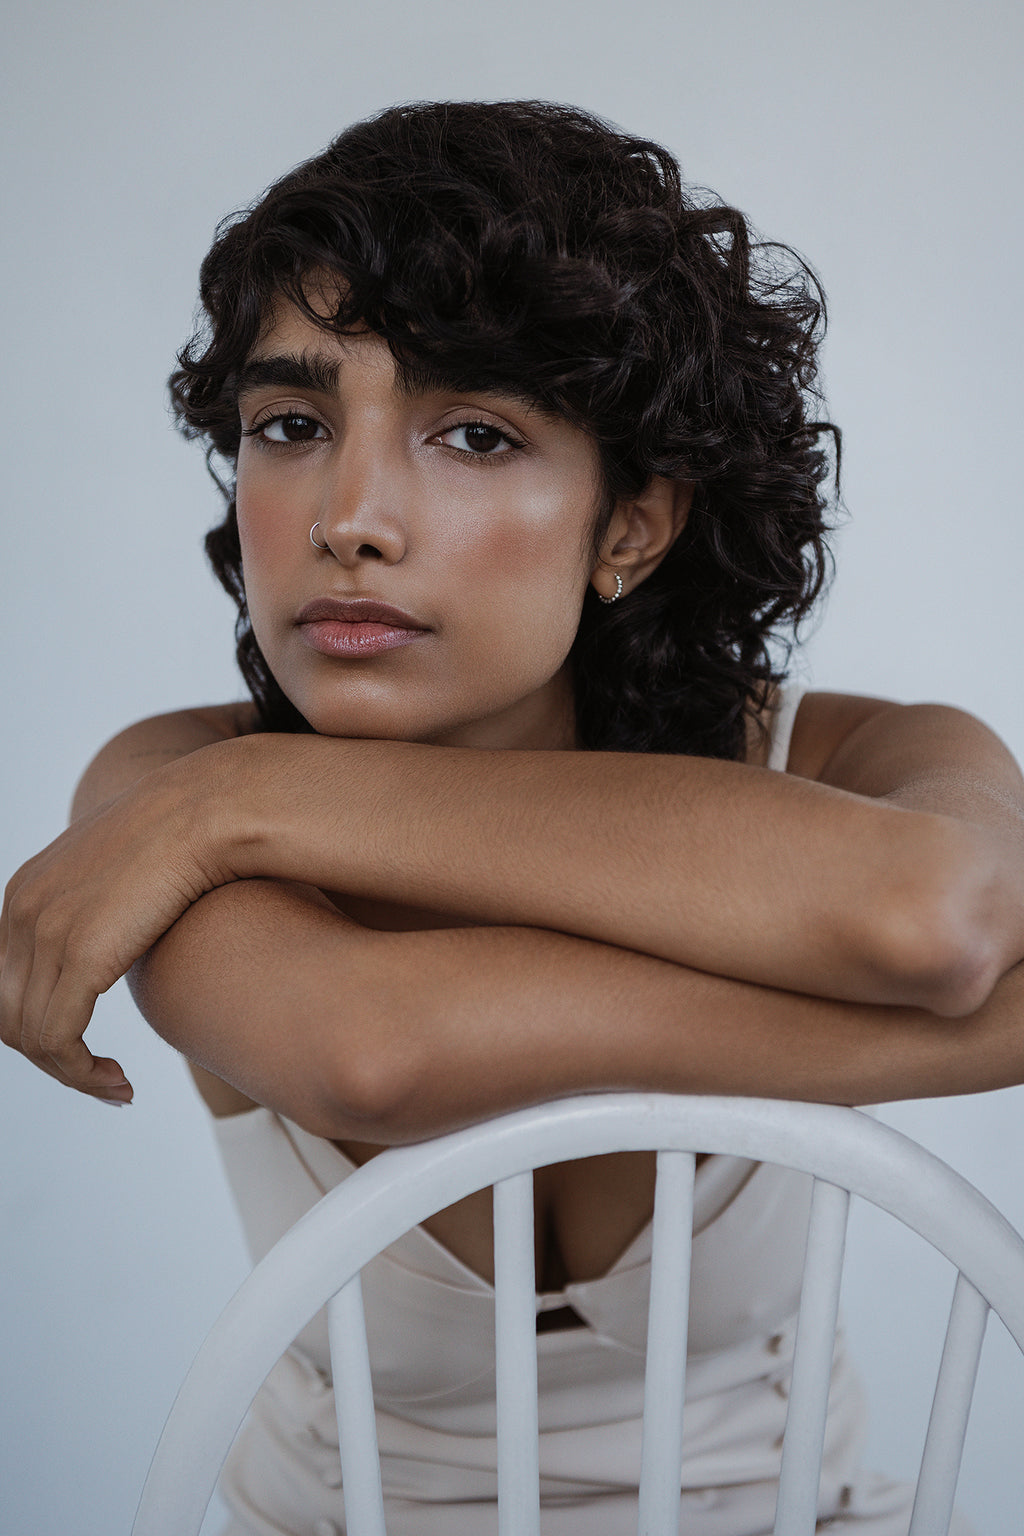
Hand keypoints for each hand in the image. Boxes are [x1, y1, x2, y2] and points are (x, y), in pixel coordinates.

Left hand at [0, 756, 233, 1102]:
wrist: (210, 809)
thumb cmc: (189, 837)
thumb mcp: (125, 874)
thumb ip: (104, 907)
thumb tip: (121, 939)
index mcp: (25, 893)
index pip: (5, 985)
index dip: (39, 1027)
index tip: (83, 1051)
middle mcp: (21, 912)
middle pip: (8, 1016)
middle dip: (52, 1059)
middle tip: (104, 1079)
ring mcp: (44, 933)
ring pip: (31, 1037)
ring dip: (72, 1076)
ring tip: (118, 1086)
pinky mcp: (79, 957)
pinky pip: (58, 1042)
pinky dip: (82, 1075)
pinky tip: (120, 1083)